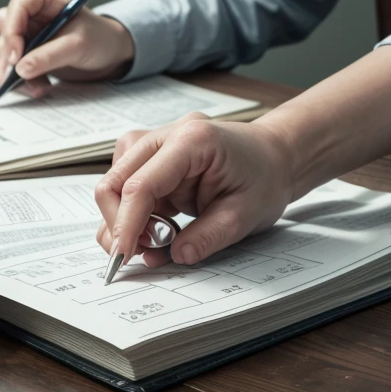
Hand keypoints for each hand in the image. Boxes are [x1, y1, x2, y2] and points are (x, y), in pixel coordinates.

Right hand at [0, 0, 134, 97]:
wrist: (110, 54)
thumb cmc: (99, 39)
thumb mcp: (77, 46)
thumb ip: (49, 55)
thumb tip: (20, 69)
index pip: (19, 6)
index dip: (12, 29)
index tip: (17, 56)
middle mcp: (32, 14)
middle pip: (8, 31)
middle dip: (10, 57)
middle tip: (15, 78)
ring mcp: (29, 34)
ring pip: (7, 52)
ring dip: (16, 73)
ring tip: (36, 90)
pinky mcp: (30, 53)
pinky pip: (16, 66)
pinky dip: (22, 80)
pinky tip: (34, 90)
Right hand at [94, 113, 294, 268]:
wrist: (274, 158)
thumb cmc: (264, 179)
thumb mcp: (245, 216)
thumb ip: (208, 237)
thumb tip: (174, 256)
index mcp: (193, 141)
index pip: (141, 185)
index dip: (126, 224)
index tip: (123, 257)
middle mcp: (168, 134)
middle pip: (116, 180)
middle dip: (120, 222)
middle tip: (140, 253)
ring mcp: (158, 142)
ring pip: (116, 182)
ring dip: (126, 218)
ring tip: (157, 239)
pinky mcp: (155, 158)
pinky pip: (129, 185)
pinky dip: (135, 212)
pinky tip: (159, 226)